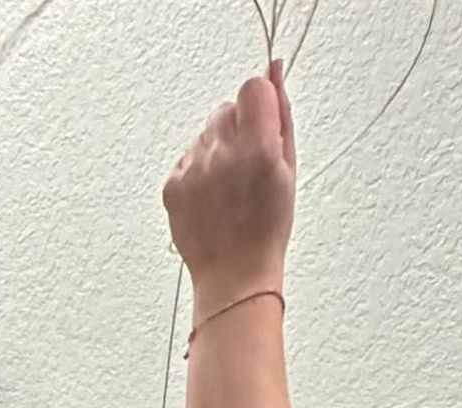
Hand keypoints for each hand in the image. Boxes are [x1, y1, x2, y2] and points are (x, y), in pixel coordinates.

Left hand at [163, 64, 295, 308]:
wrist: (234, 278)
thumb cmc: (265, 233)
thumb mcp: (289, 172)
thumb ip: (281, 117)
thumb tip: (275, 75)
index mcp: (256, 147)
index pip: (253, 87)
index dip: (261, 103)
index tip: (264, 121)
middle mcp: (220, 154)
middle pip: (226, 108)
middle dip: (239, 128)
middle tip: (249, 165)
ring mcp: (192, 170)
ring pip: (205, 133)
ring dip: (218, 150)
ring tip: (231, 188)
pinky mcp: (172, 185)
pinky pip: (186, 158)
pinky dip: (199, 171)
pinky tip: (213, 198)